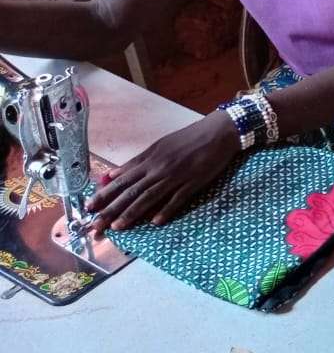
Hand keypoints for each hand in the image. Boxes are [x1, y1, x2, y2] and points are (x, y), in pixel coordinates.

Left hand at [87, 113, 240, 230]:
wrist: (219, 132)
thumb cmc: (189, 138)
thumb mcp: (160, 145)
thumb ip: (137, 162)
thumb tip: (112, 174)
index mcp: (150, 157)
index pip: (122, 179)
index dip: (105, 194)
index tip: (88, 207)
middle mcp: (159, 167)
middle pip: (132, 191)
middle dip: (111, 209)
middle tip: (96, 225)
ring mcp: (176, 175)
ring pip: (150, 196)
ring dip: (132, 212)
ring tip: (117, 227)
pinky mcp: (193, 182)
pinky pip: (177, 199)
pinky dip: (166, 210)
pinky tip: (155, 222)